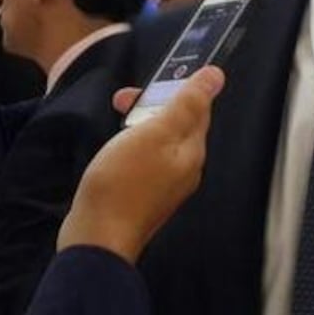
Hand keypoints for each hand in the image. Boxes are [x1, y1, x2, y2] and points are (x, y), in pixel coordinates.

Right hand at [58, 66, 224, 263]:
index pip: (198, 109)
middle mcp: (184, 169)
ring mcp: (164, 186)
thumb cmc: (123, 182)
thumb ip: (186, 104)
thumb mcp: (155, 133)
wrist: (97, 237)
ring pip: (159, 142)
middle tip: (123, 99)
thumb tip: (216, 76)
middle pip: (178, 125)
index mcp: (192, 152)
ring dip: (139, 123)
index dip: (178, 87)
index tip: (151, 79)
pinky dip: (131, 145)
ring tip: (116, 117)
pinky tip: (115, 147)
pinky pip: (145, 160)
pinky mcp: (143, 197)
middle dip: (153, 105)